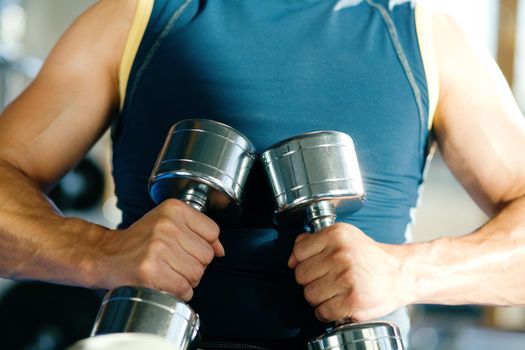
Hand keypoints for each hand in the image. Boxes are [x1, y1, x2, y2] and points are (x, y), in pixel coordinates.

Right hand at [95, 199, 223, 300]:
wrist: (104, 255)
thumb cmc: (138, 241)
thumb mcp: (168, 222)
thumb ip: (198, 232)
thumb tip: (221, 250)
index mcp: (174, 209)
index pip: (213, 231)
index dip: (203, 245)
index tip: (184, 247)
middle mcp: (167, 225)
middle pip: (207, 256)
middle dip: (194, 265)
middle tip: (172, 262)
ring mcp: (158, 248)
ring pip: (197, 274)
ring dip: (185, 280)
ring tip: (166, 272)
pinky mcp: (150, 270)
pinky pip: (184, 289)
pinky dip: (176, 292)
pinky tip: (162, 282)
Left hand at [288, 223, 406, 321]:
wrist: (400, 274)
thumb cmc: (368, 257)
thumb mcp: (343, 237)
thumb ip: (313, 242)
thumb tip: (291, 259)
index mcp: (336, 235)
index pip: (298, 252)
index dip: (302, 261)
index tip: (316, 264)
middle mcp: (341, 255)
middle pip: (301, 276)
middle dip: (311, 280)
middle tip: (328, 279)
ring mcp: (347, 279)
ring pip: (309, 295)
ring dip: (319, 297)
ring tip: (335, 291)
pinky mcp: (353, 301)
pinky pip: (322, 312)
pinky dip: (327, 312)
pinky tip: (338, 303)